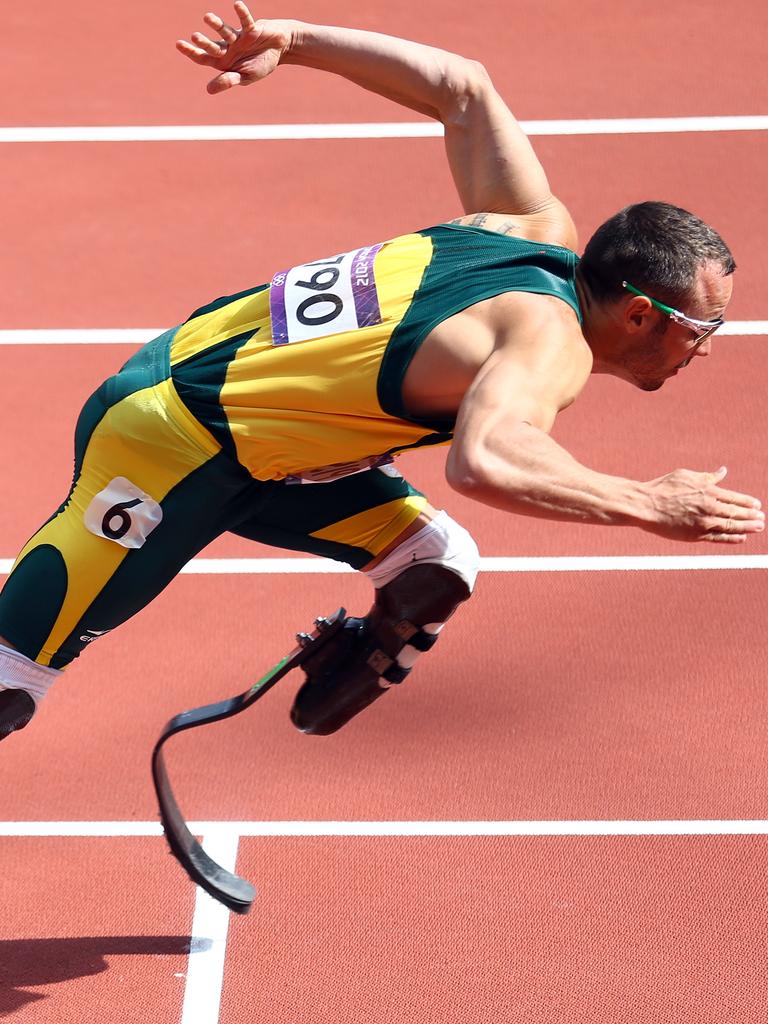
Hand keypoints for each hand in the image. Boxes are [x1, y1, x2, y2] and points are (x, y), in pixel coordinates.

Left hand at [176, 3, 293, 93]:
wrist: (279, 49)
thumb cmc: (261, 64)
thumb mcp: (245, 77)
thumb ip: (228, 81)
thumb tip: (208, 90)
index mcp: (224, 61)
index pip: (204, 58)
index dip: (192, 52)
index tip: (178, 44)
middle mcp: (228, 48)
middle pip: (213, 46)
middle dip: (204, 42)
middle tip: (195, 36)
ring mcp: (239, 38)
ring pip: (225, 31)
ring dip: (217, 25)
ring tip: (207, 17)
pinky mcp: (252, 29)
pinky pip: (246, 21)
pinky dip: (242, 13)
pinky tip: (237, 4)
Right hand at [642, 466, 764, 543]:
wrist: (645, 506)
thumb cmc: (663, 488)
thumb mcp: (687, 475)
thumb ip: (707, 476)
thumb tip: (723, 472)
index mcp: (708, 491)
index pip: (734, 498)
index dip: (748, 502)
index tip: (757, 505)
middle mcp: (709, 507)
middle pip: (736, 513)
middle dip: (751, 516)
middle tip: (762, 519)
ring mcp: (703, 522)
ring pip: (731, 526)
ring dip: (747, 527)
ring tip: (758, 528)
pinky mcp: (695, 535)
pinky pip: (718, 538)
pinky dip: (731, 538)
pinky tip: (741, 538)